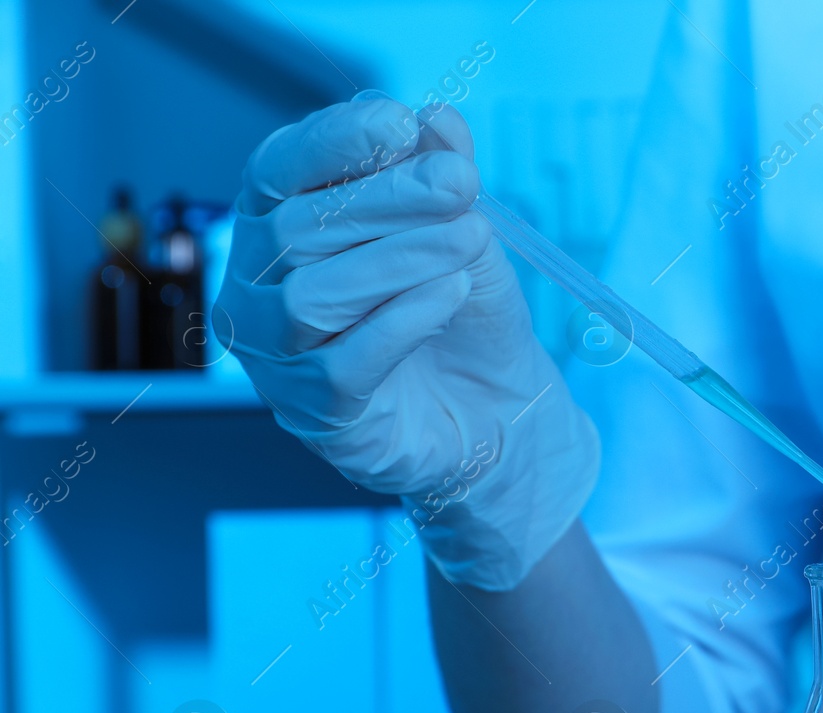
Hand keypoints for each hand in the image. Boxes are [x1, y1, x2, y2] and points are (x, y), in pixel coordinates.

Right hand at [217, 92, 597, 589]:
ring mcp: (276, 357)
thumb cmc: (459, 313)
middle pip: (298, 231)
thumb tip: (438, 119)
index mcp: (275, 228)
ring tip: (468, 238)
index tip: (397, 123)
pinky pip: (344, 362)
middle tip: (461, 183)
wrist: (495, 410)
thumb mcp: (460, 232)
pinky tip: (452, 294)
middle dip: (386, 200)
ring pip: (310, 297)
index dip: (331, 142)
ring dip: (398, 259)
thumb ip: (442, 178)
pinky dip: (402, 320)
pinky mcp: (315, 413)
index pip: (277, 171)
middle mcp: (256, 290)